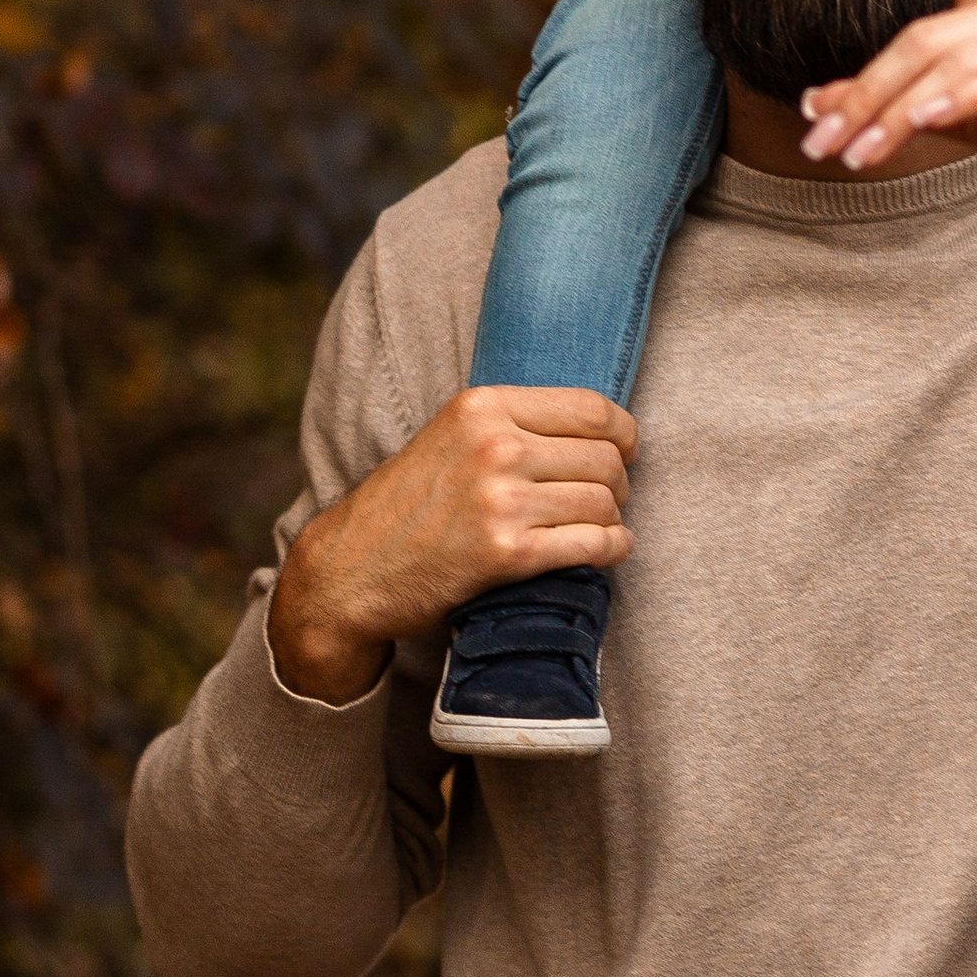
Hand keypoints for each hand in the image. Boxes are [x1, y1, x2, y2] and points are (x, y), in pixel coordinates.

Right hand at [266, 386, 636, 707]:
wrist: (351, 569)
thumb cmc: (409, 504)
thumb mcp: (451, 436)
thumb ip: (513, 422)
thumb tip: (600, 427)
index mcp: (483, 407)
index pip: (593, 409)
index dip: (623, 434)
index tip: (624, 451)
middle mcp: (494, 446)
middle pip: (605, 458)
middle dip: (618, 482)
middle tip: (605, 499)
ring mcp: (500, 501)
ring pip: (604, 503)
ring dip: (612, 519)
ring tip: (597, 527)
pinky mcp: (506, 554)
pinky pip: (593, 545)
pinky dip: (611, 550)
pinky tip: (607, 550)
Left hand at [797, 0, 976, 256]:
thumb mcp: (959, 116)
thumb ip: (895, 103)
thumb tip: (814, 105)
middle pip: (926, 42)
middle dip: (867, 95)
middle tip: (818, 143)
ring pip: (956, 67)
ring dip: (898, 114)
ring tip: (855, 156)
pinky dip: (962, 101)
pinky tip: (926, 121)